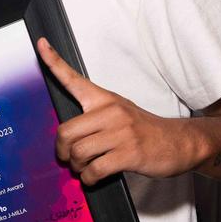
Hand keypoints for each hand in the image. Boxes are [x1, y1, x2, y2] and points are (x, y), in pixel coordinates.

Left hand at [36, 38, 206, 184]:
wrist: (179, 142)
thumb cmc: (144, 130)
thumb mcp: (119, 113)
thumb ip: (93, 119)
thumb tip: (66, 138)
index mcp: (105, 99)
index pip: (74, 79)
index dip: (53, 61)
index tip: (41, 43)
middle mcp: (111, 112)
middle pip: (66, 131)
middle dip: (62, 151)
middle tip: (68, 158)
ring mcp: (121, 132)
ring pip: (78, 153)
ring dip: (77, 167)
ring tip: (85, 168)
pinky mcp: (129, 154)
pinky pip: (95, 169)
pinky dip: (89, 178)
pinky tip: (93, 177)